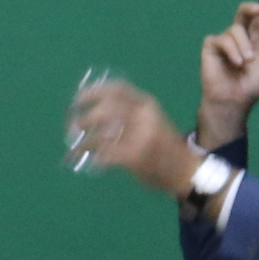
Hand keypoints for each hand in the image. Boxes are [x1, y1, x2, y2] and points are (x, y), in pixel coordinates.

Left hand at [69, 78, 201, 198]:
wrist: (186, 170)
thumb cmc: (164, 145)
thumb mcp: (151, 119)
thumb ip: (128, 111)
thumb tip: (92, 107)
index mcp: (147, 104)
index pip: (117, 89)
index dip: (93, 92)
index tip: (78, 98)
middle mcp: (144, 116)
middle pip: (105, 109)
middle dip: (84, 117)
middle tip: (72, 126)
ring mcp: (139, 136)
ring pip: (101, 133)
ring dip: (83, 141)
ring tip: (76, 147)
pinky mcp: (134, 157)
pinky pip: (105, 154)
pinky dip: (94, 158)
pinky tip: (90, 162)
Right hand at [193, 0, 258, 150]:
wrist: (234, 102)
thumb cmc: (254, 88)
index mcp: (256, 40)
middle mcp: (241, 36)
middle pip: (245, 12)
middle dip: (252, 6)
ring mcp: (225, 40)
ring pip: (236, 29)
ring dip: (244, 46)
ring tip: (246, 62)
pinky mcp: (211, 46)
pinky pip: (223, 40)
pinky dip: (232, 50)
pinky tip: (236, 63)